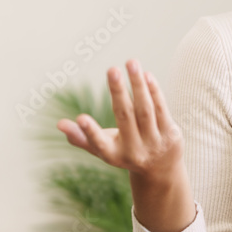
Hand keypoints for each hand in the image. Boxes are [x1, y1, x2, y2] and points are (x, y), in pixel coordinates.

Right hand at [56, 59, 183, 180]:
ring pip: (146, 109)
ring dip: (138, 84)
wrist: (161, 170)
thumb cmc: (125, 153)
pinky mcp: (171, 134)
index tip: (80, 118)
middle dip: (118, 92)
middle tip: (112, 69)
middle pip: (126, 117)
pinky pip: (161, 109)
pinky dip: (154, 91)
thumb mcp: (104, 150)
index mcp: (113, 155)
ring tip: (131, 62)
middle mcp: (134, 151)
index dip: (90, 132)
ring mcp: (155, 143)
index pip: (99, 144)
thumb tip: (59, 124)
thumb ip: (82, 138)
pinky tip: (146, 75)